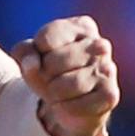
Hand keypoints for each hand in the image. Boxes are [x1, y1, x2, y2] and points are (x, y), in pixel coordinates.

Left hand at [10, 15, 119, 135]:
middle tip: (51, 78)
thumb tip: (32, 64)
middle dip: (43, 75)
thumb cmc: (49, 69)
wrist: (68, 101)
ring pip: (63, 86)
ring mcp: (108, 69)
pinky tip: (69, 104)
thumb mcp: (29, 55)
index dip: (36, 53)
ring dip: (52, 93)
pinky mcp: (110, 95)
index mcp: (83, 26)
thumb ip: (23, 53)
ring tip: (58, 91)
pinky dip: (63, 109)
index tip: (44, 56)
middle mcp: (100, 45)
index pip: (45, 39)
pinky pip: (73, 106)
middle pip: (53, 62)